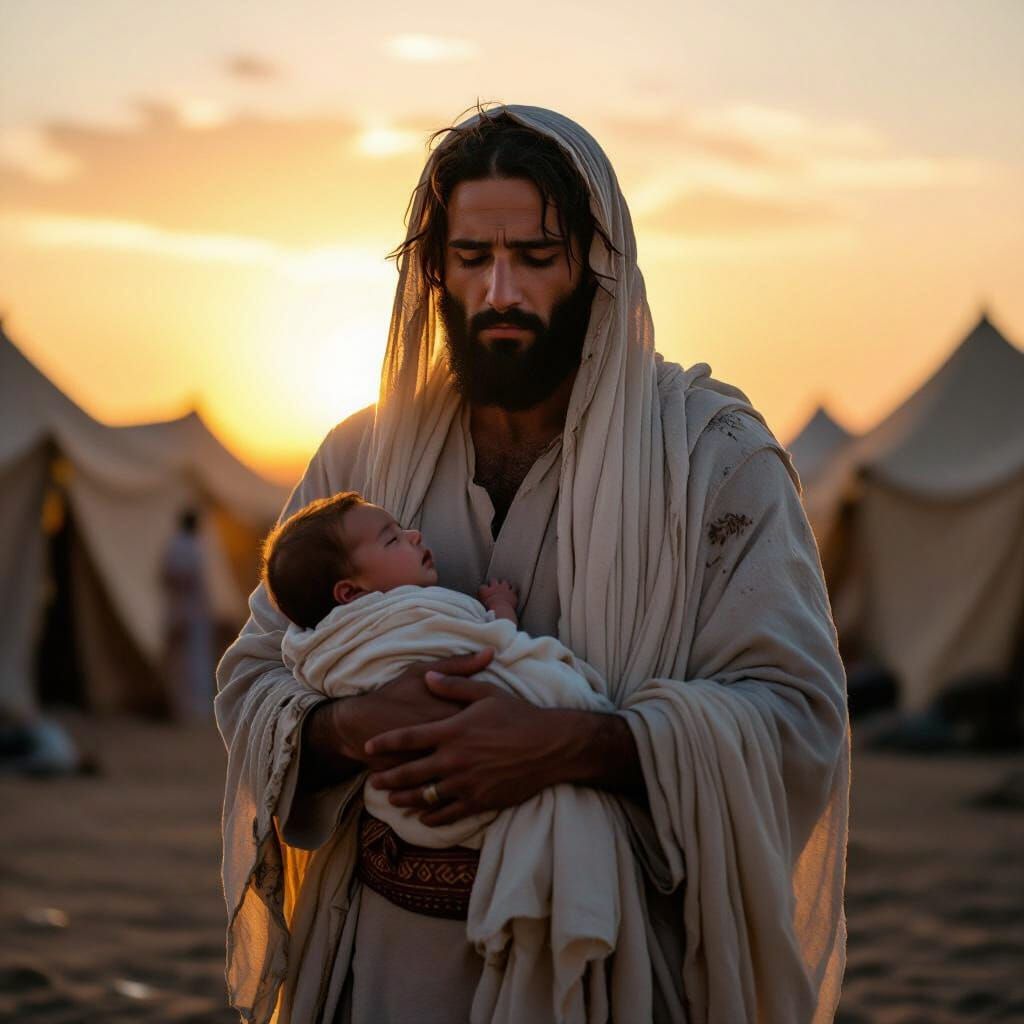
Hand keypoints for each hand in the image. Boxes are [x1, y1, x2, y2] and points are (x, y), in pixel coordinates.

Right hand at [301, 650, 494, 785]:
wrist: (359, 722)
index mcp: (448, 716)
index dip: (503, 730)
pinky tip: (463, 804)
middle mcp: (440, 743)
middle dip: (495, 762)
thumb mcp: (423, 672)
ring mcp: (428, 765)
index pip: (484, 725)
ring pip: (458, 779)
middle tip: (513, 763)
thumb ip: (459, 665)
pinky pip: (435, 796)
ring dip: (476, 782)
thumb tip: (490, 652)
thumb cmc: (395, 693)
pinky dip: (448, 803)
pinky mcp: (422, 785)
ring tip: (493, 785)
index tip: (518, 733)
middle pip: (477, 756)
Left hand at [366, 674, 593, 826]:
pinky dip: (432, 817)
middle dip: (388, 777)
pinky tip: (424, 818)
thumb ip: (454, 684)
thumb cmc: (519, 715)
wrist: (550, 746)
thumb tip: (429, 677)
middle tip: (373, 781)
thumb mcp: (486, 693)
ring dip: (405, 799)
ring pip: (425, 796)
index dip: (385, 743)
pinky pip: (448, 814)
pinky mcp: (480, 801)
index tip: (367, 746)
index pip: (408, 738)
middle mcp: (454, 759)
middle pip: (410, 772)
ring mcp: (466, 783)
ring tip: (392, 799)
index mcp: (452, 731)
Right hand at [477, 578, 517, 614]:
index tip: (484, 591)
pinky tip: (512, 591)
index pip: (482, 587)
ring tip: (503, 586)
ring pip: (504, 582)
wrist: (502, 610)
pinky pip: (513, 588)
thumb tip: (480, 599)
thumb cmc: (491, 609)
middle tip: (493, 585)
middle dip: (493, 581)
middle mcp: (495, 587)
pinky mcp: (512, 592)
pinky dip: (512, 589)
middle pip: (493, 580)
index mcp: (486, 591)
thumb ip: (482, 600)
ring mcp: (504, 588)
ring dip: (503, 584)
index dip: (483, 589)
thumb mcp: (483, 605)